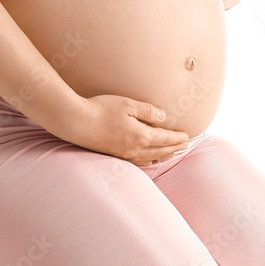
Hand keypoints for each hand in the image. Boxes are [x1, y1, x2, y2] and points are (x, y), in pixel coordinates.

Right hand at [51, 94, 190, 166]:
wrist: (76, 122)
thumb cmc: (101, 109)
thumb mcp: (127, 104)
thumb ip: (147, 111)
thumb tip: (163, 117)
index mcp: (141, 136)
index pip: (166, 139)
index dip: (178, 138)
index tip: (188, 136)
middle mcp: (135, 149)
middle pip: (160, 150)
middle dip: (174, 148)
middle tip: (185, 146)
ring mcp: (124, 153)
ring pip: (150, 158)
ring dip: (163, 155)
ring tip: (172, 154)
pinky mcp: (114, 154)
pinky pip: (137, 161)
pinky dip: (148, 161)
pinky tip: (148, 160)